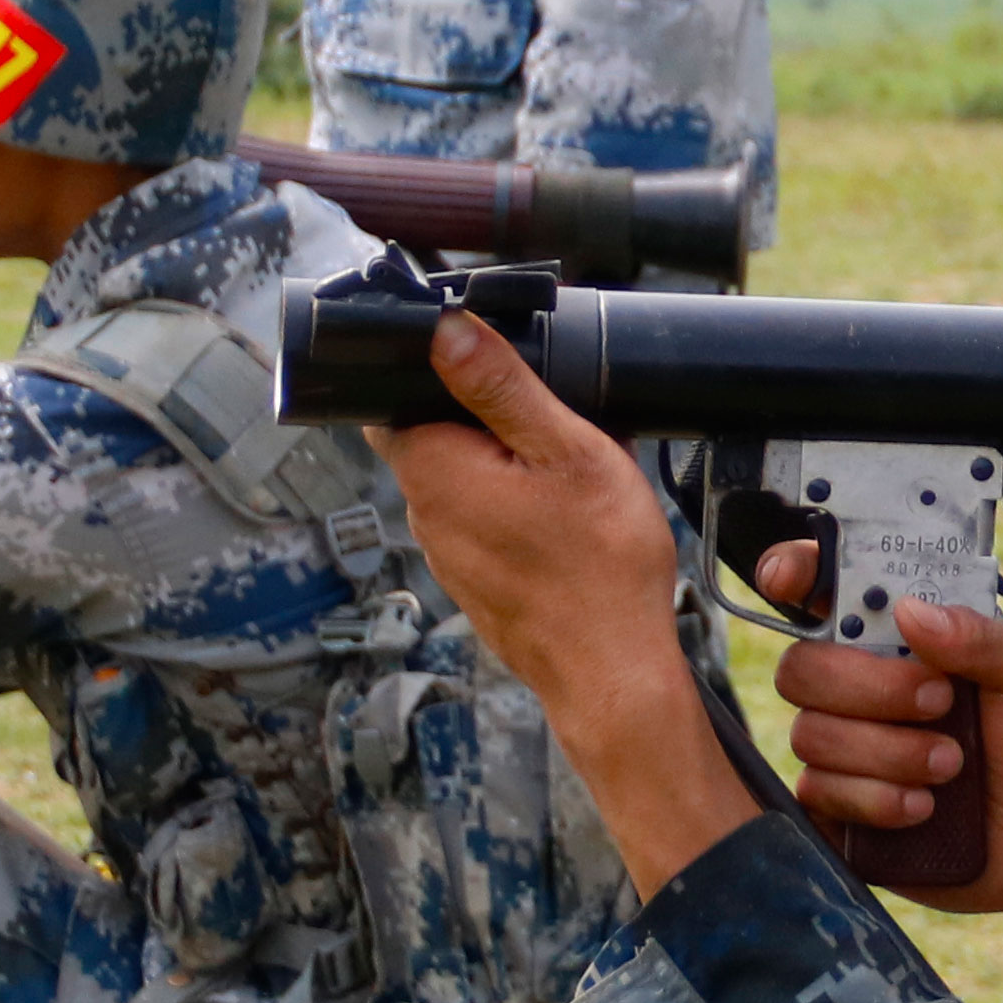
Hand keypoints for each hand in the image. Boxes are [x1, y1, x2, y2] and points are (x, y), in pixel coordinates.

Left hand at [367, 314, 764, 889]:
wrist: (613, 673)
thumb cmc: (600, 567)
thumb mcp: (568, 452)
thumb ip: (502, 386)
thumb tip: (444, 329)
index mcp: (434, 468)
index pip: (389, 393)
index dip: (425, 364)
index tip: (477, 355)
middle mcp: (424, 511)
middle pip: (427, 431)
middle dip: (474, 411)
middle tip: (544, 409)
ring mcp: (445, 552)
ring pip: (457, 475)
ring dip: (496, 459)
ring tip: (561, 465)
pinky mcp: (472, 578)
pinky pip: (478, 517)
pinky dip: (508, 502)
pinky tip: (559, 513)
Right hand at [751, 537, 1002, 920]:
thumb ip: (984, 636)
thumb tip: (911, 612)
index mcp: (904, 637)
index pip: (826, 590)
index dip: (794, 571)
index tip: (791, 578)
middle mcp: (863, 686)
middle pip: (803, 667)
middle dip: (871, 689)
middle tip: (942, 704)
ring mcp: (847, 749)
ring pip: (810, 735)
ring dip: (889, 753)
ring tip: (951, 766)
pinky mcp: (843, 809)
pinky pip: (817, 794)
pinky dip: (875, 799)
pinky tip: (924, 808)